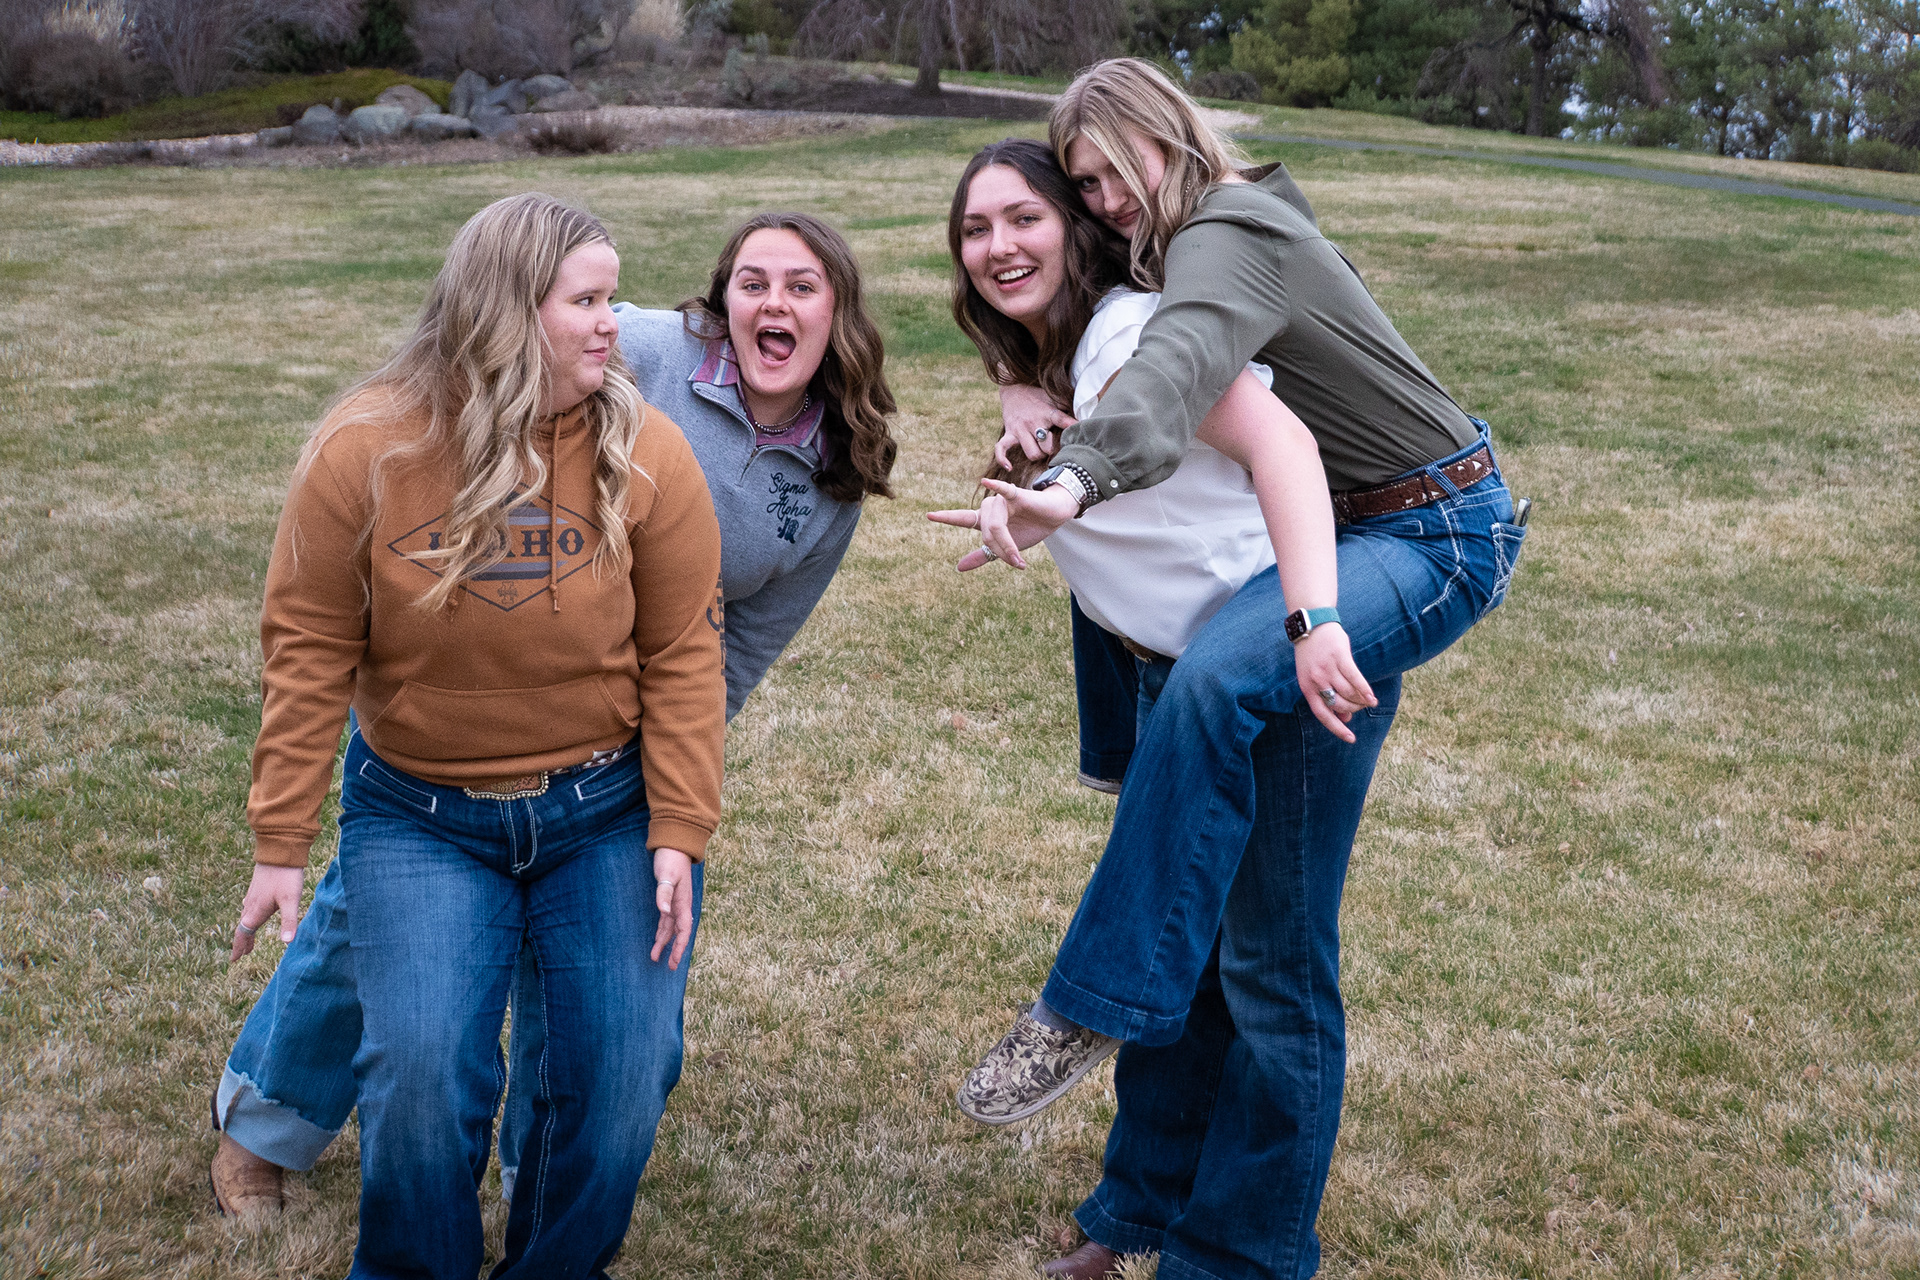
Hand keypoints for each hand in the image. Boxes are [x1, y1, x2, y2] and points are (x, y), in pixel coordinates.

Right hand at [231, 864, 303, 959]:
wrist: (280, 851)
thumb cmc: (286, 876)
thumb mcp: (291, 900)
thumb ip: (289, 921)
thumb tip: (287, 942)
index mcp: (256, 911)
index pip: (244, 933)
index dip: (240, 947)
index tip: (234, 960)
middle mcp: (251, 904)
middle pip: (243, 927)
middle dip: (242, 942)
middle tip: (241, 955)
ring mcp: (253, 895)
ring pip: (246, 916)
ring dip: (246, 929)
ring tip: (249, 939)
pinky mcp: (257, 887)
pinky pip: (249, 906)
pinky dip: (249, 915)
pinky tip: (251, 911)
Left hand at [650, 847, 694, 969]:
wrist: (674, 846)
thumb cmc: (670, 860)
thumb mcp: (666, 875)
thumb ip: (664, 893)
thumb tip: (664, 912)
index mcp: (683, 902)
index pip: (684, 929)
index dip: (680, 945)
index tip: (674, 959)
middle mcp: (681, 905)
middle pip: (679, 933)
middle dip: (675, 950)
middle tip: (670, 967)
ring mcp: (676, 903)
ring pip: (671, 928)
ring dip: (665, 942)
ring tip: (655, 957)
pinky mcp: (670, 899)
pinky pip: (667, 920)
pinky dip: (662, 931)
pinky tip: (657, 939)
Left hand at [927, 478, 1077, 570]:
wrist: (1055, 516)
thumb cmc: (1031, 528)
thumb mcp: (1006, 547)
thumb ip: (982, 556)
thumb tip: (958, 568)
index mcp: (986, 519)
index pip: (963, 518)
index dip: (946, 517)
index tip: (929, 515)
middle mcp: (991, 508)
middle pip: (986, 533)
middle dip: (1001, 551)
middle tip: (1016, 562)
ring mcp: (1002, 501)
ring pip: (995, 526)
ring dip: (1008, 546)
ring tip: (1019, 559)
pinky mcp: (1017, 495)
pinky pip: (1005, 491)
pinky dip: (996, 487)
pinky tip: (985, 483)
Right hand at [993, 383, 1074, 471]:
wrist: (1014, 387)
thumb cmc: (1037, 395)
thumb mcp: (1053, 396)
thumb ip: (1067, 406)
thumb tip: (1084, 414)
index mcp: (1046, 413)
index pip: (1061, 420)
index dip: (1072, 426)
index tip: (1080, 430)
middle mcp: (1033, 423)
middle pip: (1047, 447)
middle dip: (1052, 450)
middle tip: (1055, 447)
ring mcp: (1019, 429)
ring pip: (1032, 453)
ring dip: (1037, 455)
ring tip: (1040, 450)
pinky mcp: (1008, 433)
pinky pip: (1001, 449)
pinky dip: (1003, 459)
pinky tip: (1010, 467)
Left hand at [1292, 624, 1376, 743]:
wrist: (1311, 625)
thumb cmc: (1313, 654)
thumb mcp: (1313, 677)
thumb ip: (1327, 698)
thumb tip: (1345, 720)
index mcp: (1306, 687)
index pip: (1322, 714)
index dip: (1337, 728)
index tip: (1351, 739)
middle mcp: (1316, 680)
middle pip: (1339, 704)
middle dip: (1353, 710)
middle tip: (1360, 707)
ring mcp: (1328, 668)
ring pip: (1349, 693)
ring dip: (1361, 700)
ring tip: (1368, 702)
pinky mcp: (1340, 657)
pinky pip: (1356, 678)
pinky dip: (1365, 690)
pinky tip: (1372, 698)